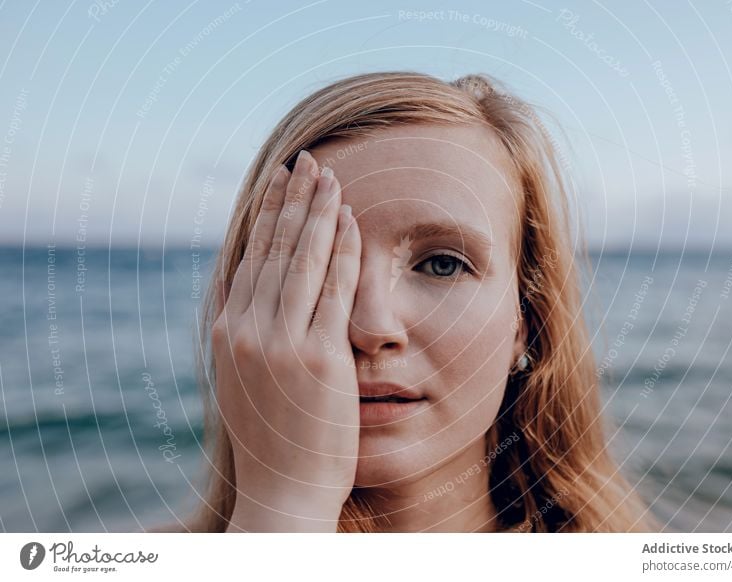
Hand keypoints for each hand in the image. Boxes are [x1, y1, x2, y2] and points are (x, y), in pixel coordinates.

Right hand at [211, 150, 361, 530]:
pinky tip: (350, 221)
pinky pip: (333, 290)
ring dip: (318, 213)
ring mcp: (280, 344)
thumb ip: (245, 329)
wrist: (284, 489)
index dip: (269, 214)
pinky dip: (341, 251)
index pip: (251, 257)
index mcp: (228, 333)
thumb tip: (248, 281)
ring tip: (330, 177)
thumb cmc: (273, 436)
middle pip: (274, 249)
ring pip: (302, 261)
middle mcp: (247, 331)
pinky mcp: (317, 358)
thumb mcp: (244, 379)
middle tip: (307, 160)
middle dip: (293, 200)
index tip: (281, 181)